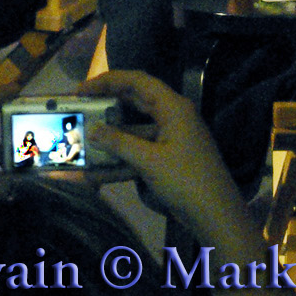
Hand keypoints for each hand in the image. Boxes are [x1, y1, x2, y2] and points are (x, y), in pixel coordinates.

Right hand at [79, 71, 250, 242]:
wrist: (216, 215)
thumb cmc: (186, 181)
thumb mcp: (149, 161)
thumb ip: (119, 143)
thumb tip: (92, 129)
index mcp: (173, 107)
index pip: (137, 81)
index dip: (108, 80)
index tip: (81, 89)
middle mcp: (172, 116)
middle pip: (135, 101)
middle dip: (106, 105)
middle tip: (79, 108)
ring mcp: (171, 137)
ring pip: (134, 129)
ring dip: (110, 136)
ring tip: (82, 139)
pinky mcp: (168, 157)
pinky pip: (139, 150)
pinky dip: (120, 158)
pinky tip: (96, 172)